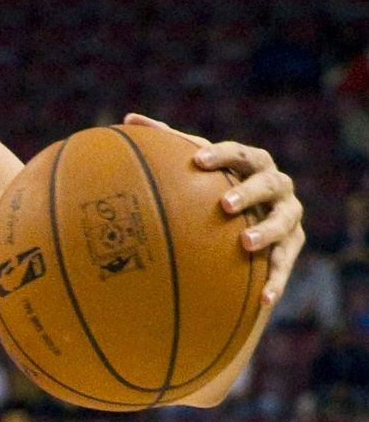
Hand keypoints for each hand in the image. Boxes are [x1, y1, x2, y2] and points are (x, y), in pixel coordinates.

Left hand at [124, 113, 304, 304]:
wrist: (247, 219)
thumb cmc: (211, 186)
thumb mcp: (193, 167)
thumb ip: (167, 142)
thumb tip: (127, 120)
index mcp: (252, 163)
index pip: (239, 153)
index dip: (221, 155)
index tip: (198, 161)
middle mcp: (276, 186)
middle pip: (269, 183)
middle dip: (249, 192)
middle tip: (225, 205)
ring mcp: (288, 215)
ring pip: (284, 221)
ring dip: (267, 232)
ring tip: (245, 244)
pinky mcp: (293, 245)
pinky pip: (286, 264)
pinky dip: (276, 281)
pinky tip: (263, 301)